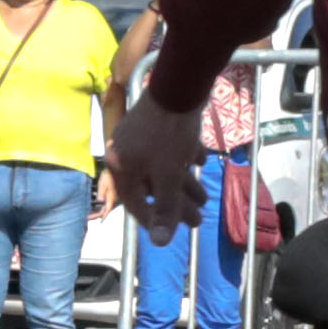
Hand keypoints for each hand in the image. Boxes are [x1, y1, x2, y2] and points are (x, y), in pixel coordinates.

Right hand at [105, 70, 207, 238]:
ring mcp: (140, 137)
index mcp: (122, 166)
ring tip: (205, 197)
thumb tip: (160, 242)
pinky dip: (184, 158)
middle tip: (198, 218)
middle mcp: (126, 153)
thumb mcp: (169, 175)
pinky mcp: (155, 124)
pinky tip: (202, 160)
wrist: (178, 85)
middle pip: (152, 187)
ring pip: (163, 168)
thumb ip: (166, 208)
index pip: (135, 203)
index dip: (155, 220)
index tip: (173, 230)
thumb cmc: (169, 135)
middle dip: (177, 204)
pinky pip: (169, 149)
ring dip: (185, 184)